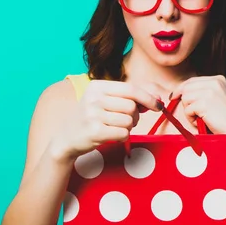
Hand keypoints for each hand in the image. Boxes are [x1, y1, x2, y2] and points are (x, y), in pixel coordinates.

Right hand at [51, 80, 165, 160]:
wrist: (67, 138)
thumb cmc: (92, 118)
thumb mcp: (106, 102)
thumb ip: (130, 99)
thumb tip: (158, 99)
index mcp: (97, 86)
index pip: (131, 89)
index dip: (148, 98)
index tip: (158, 106)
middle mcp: (93, 98)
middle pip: (131, 106)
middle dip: (134, 116)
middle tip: (125, 121)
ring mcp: (92, 114)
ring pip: (129, 121)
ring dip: (127, 128)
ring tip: (114, 128)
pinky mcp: (94, 131)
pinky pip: (124, 134)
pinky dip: (122, 137)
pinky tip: (110, 136)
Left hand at [171, 75, 225, 134]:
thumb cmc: (225, 118)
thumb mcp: (216, 98)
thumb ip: (202, 91)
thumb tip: (179, 91)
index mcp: (218, 79)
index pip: (192, 80)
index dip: (181, 89)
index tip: (174, 96)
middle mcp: (215, 82)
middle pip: (186, 87)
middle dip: (185, 101)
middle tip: (192, 113)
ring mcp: (210, 92)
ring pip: (185, 98)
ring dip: (189, 110)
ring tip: (201, 117)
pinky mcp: (204, 103)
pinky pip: (187, 109)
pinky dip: (191, 118)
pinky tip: (202, 121)